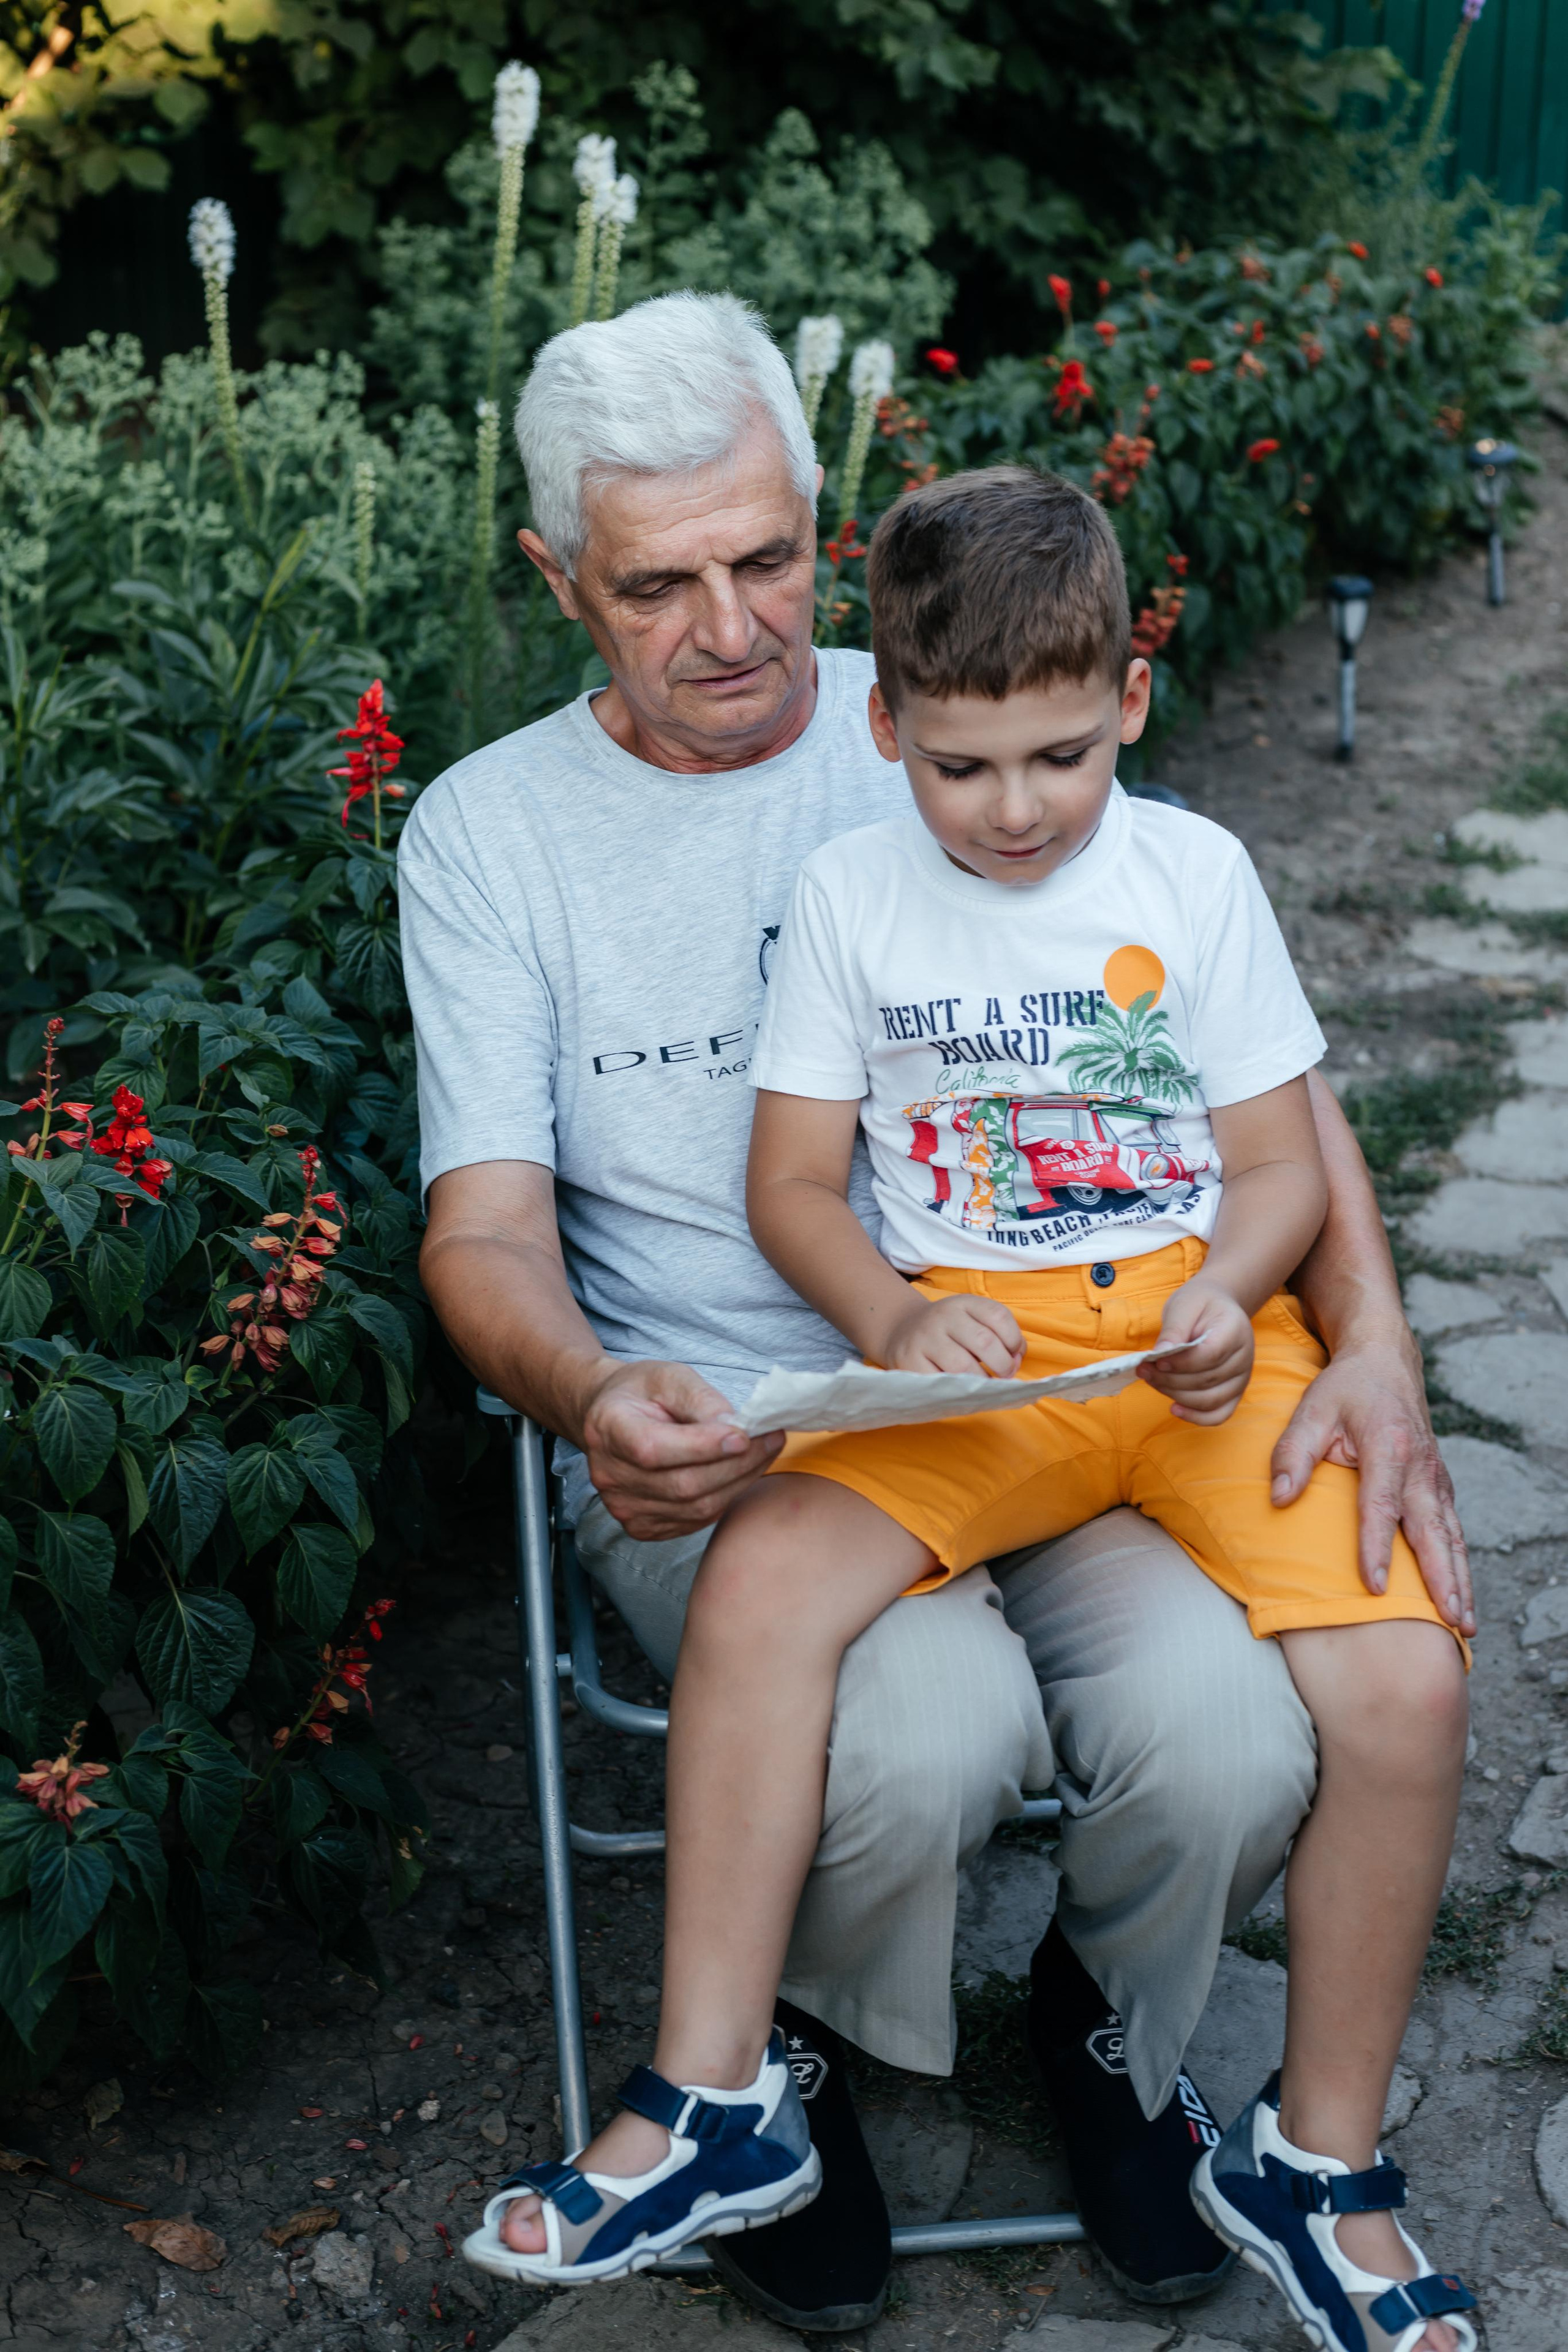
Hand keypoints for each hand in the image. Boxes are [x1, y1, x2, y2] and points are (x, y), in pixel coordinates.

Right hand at [581, 1359, 783, 1542]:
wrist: (613, 1419)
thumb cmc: (643, 1392)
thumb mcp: (669, 1376)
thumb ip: (700, 1399)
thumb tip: (734, 1426)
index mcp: (608, 1428)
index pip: (653, 1450)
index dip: (701, 1447)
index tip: (744, 1435)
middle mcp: (609, 1475)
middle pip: (682, 1485)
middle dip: (736, 1464)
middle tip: (773, 1439)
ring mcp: (624, 1507)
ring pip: (696, 1508)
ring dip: (739, 1481)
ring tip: (764, 1452)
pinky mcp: (643, 1527)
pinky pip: (696, 1520)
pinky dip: (725, 1496)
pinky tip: (739, 1472)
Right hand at [881, 1293, 1024, 1376]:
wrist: (902, 1331)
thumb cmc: (950, 1332)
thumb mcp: (974, 1321)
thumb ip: (1001, 1337)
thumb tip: (1016, 1361)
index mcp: (963, 1303)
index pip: (998, 1316)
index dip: (1014, 1340)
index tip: (1014, 1355)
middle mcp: (943, 1316)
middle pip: (984, 1342)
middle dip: (1003, 1365)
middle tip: (1005, 1375)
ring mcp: (925, 1338)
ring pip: (963, 1366)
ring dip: (982, 1382)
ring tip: (985, 1385)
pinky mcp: (910, 1361)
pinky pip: (941, 1382)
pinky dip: (958, 1391)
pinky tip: (963, 1390)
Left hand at [1139, 1276, 1252, 1423]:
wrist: (1217, 1307)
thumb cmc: (1199, 1305)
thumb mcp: (1184, 1306)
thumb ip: (1174, 1331)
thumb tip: (1160, 1355)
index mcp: (1235, 1330)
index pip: (1210, 1355)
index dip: (1181, 1363)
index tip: (1156, 1360)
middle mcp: (1244, 1358)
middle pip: (1207, 1380)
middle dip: (1170, 1379)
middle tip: (1143, 1369)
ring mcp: (1242, 1379)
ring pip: (1209, 1400)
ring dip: (1176, 1395)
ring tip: (1151, 1380)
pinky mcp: (1234, 1393)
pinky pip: (1219, 1415)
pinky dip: (1196, 1417)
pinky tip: (1174, 1408)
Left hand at [1270, 1331, 1474, 1634]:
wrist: (1385, 1362)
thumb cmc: (1344, 1389)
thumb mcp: (1310, 1410)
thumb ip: (1292, 1454)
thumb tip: (1280, 1499)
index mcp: (1389, 1447)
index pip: (1381, 1506)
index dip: (1377, 1548)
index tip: (1376, 1587)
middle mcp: (1420, 1466)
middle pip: (1433, 1531)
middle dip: (1443, 1580)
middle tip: (1451, 1622)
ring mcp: (1435, 1477)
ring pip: (1451, 1535)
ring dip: (1459, 1579)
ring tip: (1464, 1622)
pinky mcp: (1439, 1484)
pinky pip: (1452, 1528)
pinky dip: (1458, 1562)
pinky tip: (1460, 1592)